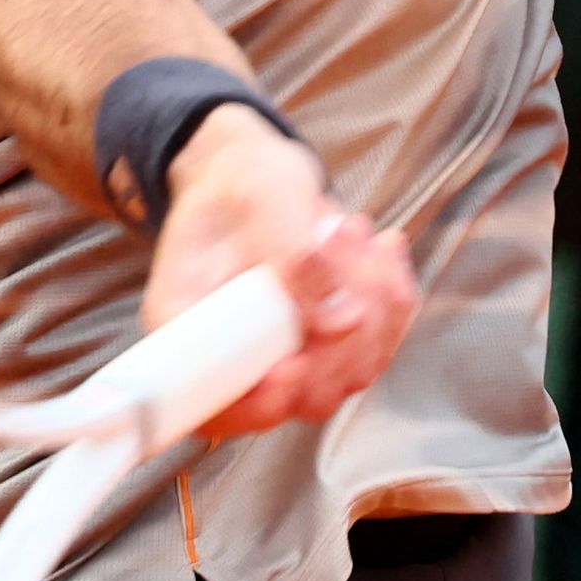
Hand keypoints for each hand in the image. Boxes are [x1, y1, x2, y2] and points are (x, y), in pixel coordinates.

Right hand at [142, 106, 418, 436]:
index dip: (264, 401)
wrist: (255, 172)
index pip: (220, 408)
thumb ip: (294, 254)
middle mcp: (236, 359)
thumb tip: (340, 319)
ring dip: (373, 301)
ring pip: (352, 373)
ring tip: (351, 231)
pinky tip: (379, 249)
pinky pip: (379, 346)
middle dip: (342, 326)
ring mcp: (286, 359)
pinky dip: (392, 298)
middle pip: (304, 395)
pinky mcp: (327, 349)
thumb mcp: (265, 195)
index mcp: (188, 329)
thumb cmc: (244, 179)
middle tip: (337, 236)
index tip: (295, 361)